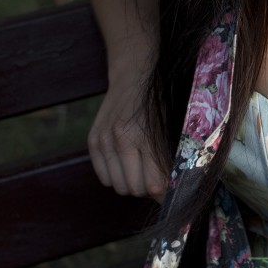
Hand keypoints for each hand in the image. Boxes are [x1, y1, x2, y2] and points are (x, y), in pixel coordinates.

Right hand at [87, 70, 165, 201]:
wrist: (134, 74)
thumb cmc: (161, 102)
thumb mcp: (172, 126)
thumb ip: (173, 157)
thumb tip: (174, 189)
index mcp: (145, 137)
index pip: (154, 184)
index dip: (165, 193)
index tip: (173, 193)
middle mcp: (121, 140)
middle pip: (134, 189)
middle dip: (149, 190)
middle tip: (159, 180)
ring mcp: (104, 140)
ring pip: (118, 186)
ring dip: (132, 184)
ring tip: (144, 171)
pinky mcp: (93, 140)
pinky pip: (104, 177)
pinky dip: (116, 177)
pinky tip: (128, 165)